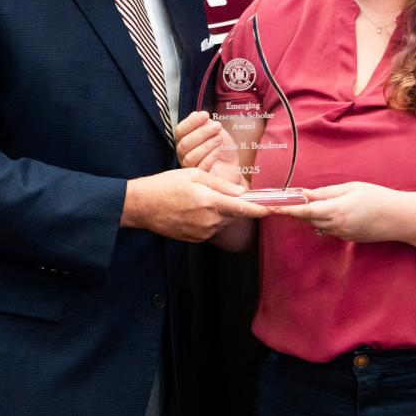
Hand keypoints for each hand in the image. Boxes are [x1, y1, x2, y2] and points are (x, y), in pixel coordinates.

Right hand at [120, 167, 267, 242]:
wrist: (142, 206)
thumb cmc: (166, 185)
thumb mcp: (194, 175)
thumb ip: (221, 185)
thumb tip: (242, 192)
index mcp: (210, 201)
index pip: (243, 209)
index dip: (261, 209)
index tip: (273, 208)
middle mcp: (208, 220)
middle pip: (234, 215)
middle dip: (233, 205)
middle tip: (215, 193)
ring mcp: (202, 232)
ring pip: (223, 222)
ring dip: (220, 212)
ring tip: (199, 200)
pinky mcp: (196, 239)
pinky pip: (211, 228)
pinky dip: (209, 220)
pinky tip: (193, 210)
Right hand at [174, 111, 244, 184]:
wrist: (232, 167)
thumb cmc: (222, 148)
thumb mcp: (215, 132)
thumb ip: (204, 123)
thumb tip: (196, 114)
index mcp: (184, 140)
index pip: (180, 131)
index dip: (191, 122)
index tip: (205, 114)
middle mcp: (184, 154)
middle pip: (184, 144)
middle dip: (202, 133)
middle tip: (217, 126)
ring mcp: (191, 167)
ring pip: (190, 157)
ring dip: (206, 145)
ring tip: (219, 138)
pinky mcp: (201, 177)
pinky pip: (200, 168)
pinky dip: (210, 157)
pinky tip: (218, 150)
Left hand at [272, 182, 397, 241]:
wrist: (399, 219)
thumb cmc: (377, 197)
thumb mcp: (351, 188)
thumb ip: (326, 193)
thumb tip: (306, 194)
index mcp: (336, 210)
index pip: (304, 210)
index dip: (286, 209)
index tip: (271, 207)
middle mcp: (336, 225)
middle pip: (307, 218)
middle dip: (298, 209)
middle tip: (289, 198)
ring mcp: (341, 234)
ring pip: (317, 224)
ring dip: (312, 214)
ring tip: (316, 201)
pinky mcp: (347, 238)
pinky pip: (328, 229)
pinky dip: (325, 220)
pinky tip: (333, 211)